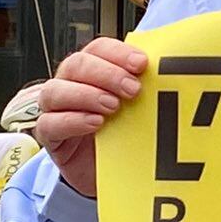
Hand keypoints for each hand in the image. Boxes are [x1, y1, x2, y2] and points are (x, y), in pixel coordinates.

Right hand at [36, 37, 148, 197]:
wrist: (117, 172)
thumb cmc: (127, 134)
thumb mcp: (139, 109)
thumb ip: (147, 88)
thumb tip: (171, 71)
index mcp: (93, 70)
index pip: (98, 49)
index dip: (118, 53)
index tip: (141, 64)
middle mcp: (71, 84)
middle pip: (76, 64)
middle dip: (106, 73)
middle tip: (132, 89)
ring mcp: (56, 110)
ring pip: (55, 90)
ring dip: (86, 94)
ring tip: (113, 106)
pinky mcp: (50, 137)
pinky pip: (48, 123)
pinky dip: (72, 120)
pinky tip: (95, 123)